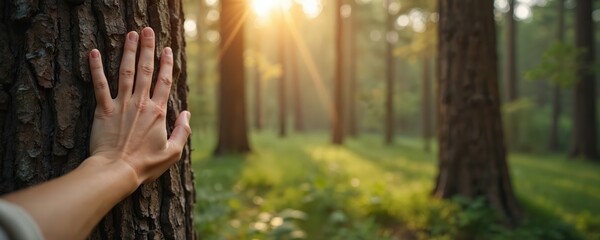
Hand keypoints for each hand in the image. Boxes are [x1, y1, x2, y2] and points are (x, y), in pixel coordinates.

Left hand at [87, 27, 190, 184]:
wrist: (117, 170)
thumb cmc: (145, 164)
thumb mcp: (173, 152)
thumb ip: (183, 131)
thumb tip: (187, 113)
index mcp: (158, 112)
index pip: (164, 81)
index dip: (166, 64)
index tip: (167, 49)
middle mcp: (141, 103)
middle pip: (146, 70)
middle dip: (147, 48)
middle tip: (147, 32)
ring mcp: (121, 105)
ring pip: (126, 72)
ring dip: (128, 51)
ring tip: (130, 35)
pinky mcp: (103, 110)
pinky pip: (99, 85)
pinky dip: (95, 67)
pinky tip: (93, 52)